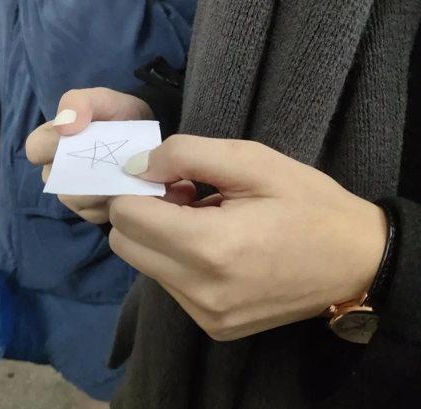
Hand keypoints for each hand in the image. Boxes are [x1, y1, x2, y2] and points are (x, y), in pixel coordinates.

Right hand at [26, 88, 153, 222]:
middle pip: (58, 180)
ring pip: (77, 199)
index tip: (83, 137)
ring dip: (102, 187)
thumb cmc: (116, 114)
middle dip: (86, 171)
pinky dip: (114, 201)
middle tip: (113, 158)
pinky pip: (96, 213)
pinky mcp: (92, 212)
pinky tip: (128, 187)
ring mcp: (73, 195)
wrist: (146, 133)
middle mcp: (56, 172)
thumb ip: (78, 103)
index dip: (54, 146)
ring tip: (125, 173)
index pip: (36, 149)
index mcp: (48, 143)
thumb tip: (63, 127)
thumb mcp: (100, 99)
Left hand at [109, 136, 386, 340]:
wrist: (358, 262)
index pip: (126, 217)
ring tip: (206, 221)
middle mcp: (199, 291)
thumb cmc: (308, 204)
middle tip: (183, 195)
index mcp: (209, 247)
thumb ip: (185, 154)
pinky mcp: (214, 328)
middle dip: (142, 213)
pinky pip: (170, 285)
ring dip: (160, 238)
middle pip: (124, 244)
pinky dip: (178, 262)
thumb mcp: (252, 160)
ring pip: (144, 265)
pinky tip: (215, 247)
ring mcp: (205, 315)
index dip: (136, 188)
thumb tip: (135, 166)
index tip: (166, 177)